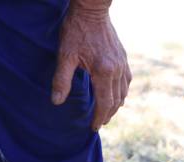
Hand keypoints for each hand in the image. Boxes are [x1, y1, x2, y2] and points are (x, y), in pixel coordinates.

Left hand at [51, 3, 131, 130]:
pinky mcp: (123, 57)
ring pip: (123, 92)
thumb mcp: (65, 55)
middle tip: (99, 123)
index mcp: (104, 72)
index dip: (99, 117)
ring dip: (116, 105)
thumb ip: (61, 80)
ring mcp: (123, 64)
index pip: (104, 103)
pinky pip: (127, 81)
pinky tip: (116, 95)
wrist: (92, 9)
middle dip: (107, 114)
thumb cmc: (76, 30)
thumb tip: (56, 102)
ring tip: (107, 113)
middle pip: (116, 101)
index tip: (94, 127)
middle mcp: (117, 70)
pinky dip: (122, 92)